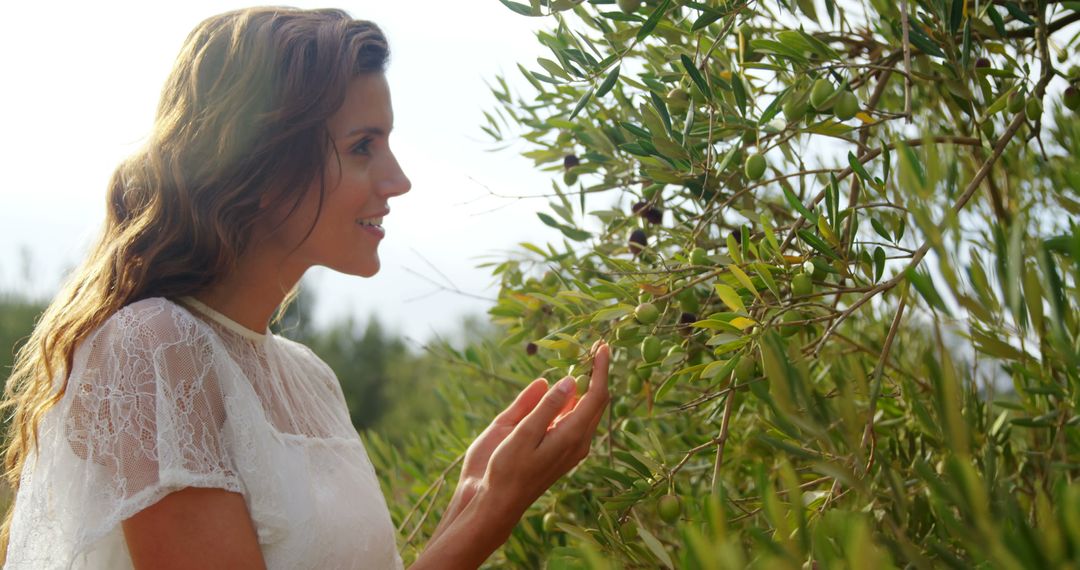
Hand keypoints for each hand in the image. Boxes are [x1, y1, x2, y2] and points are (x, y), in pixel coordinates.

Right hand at [479, 341, 610, 519]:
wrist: (497, 503)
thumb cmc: (506, 469)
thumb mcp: (523, 434)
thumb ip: (546, 407)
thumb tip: (569, 381)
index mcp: (572, 436)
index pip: (596, 396)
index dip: (601, 369)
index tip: (602, 346)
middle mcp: (577, 440)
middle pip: (596, 400)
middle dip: (597, 373)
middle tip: (592, 347)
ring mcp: (570, 446)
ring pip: (586, 409)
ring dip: (585, 385)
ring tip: (581, 360)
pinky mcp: (559, 449)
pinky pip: (573, 417)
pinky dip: (572, 399)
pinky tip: (564, 387)